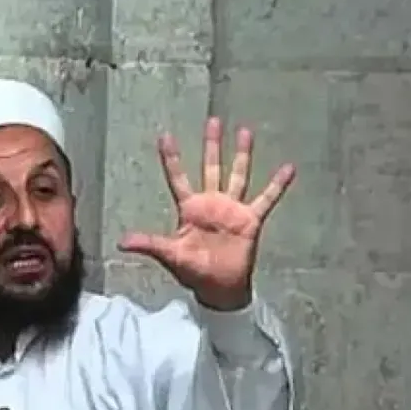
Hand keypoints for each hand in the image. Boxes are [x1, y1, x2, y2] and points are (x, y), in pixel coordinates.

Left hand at [118, 117, 294, 309]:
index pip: (178, 178)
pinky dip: (278, 185)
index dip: (172, 158)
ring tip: (245, 131)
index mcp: (190, 209)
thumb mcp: (169, 255)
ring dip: (242, 155)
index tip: (164, 135)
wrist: (219, 288)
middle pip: (211, 168)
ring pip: (237, 175)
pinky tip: (289, 168)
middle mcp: (211, 203)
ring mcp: (232, 209)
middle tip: (212, 121)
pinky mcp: (250, 220)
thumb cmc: (193, 271)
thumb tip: (121, 243)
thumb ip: (149, 244)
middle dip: (211, 145)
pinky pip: (266, 199)